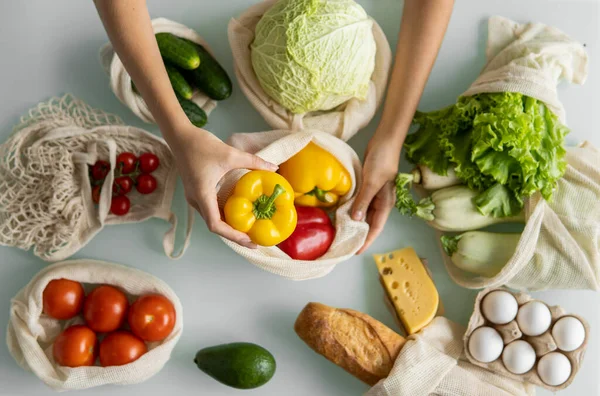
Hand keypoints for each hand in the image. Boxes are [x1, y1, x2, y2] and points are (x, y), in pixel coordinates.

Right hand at [167, 123, 277, 248]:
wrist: (180, 136)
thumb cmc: (201, 145)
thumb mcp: (231, 154)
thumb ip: (254, 162)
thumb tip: (274, 168)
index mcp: (202, 195)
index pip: (215, 225)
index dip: (233, 236)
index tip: (249, 240)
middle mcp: (196, 200)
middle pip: (215, 226)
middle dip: (234, 235)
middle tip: (255, 240)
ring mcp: (194, 197)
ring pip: (212, 219)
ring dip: (229, 227)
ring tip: (249, 231)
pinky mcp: (196, 192)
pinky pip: (211, 210)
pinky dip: (224, 216)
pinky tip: (238, 215)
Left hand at [352, 135, 400, 253]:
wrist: (384, 141)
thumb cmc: (382, 160)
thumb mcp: (372, 182)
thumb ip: (364, 201)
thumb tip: (356, 220)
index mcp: (385, 203)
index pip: (376, 227)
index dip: (367, 240)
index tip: (356, 251)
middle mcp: (380, 201)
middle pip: (370, 223)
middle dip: (359, 235)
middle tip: (345, 245)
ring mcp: (374, 193)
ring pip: (364, 213)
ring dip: (354, 222)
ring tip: (341, 233)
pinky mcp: (367, 186)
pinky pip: (359, 202)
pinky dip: (352, 208)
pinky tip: (341, 213)